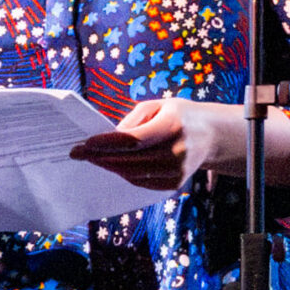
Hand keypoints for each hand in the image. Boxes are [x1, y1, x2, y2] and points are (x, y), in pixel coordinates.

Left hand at [67, 97, 289, 191]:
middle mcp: (177, 151)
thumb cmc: (178, 115)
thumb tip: (108, 140)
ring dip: (108, 167)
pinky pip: (140, 181)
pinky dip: (123, 174)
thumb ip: (132, 121)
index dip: (106, 143)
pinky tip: (110, 165)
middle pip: (129, 160)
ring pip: (132, 173)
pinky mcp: (173, 184)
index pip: (133, 140)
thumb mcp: (158, 106)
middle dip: (100, 157)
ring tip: (90, 159)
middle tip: (77, 153)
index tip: (84, 143)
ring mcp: (176, 171)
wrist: (211, 135)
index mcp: (172, 125)